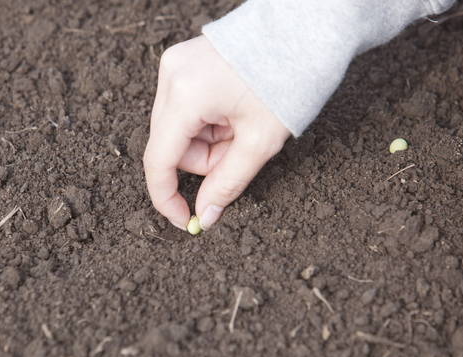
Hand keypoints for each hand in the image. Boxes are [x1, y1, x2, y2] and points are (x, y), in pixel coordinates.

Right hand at [143, 35, 289, 230]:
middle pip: (171, 145)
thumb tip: (204, 216)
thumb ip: (227, 184)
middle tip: (239, 150)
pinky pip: (185, 109)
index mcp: (185, 95)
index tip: (182, 219)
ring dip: (208, 141)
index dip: (166, 197)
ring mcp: (175, 65)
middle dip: (204, 160)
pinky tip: (233, 111)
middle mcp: (171, 76)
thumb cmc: (287, 80)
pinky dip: (208, 121)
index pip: (159, 161)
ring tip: (242, 125)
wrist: (304, 31)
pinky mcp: (183, 62)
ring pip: (179, 130)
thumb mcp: (259, 142)